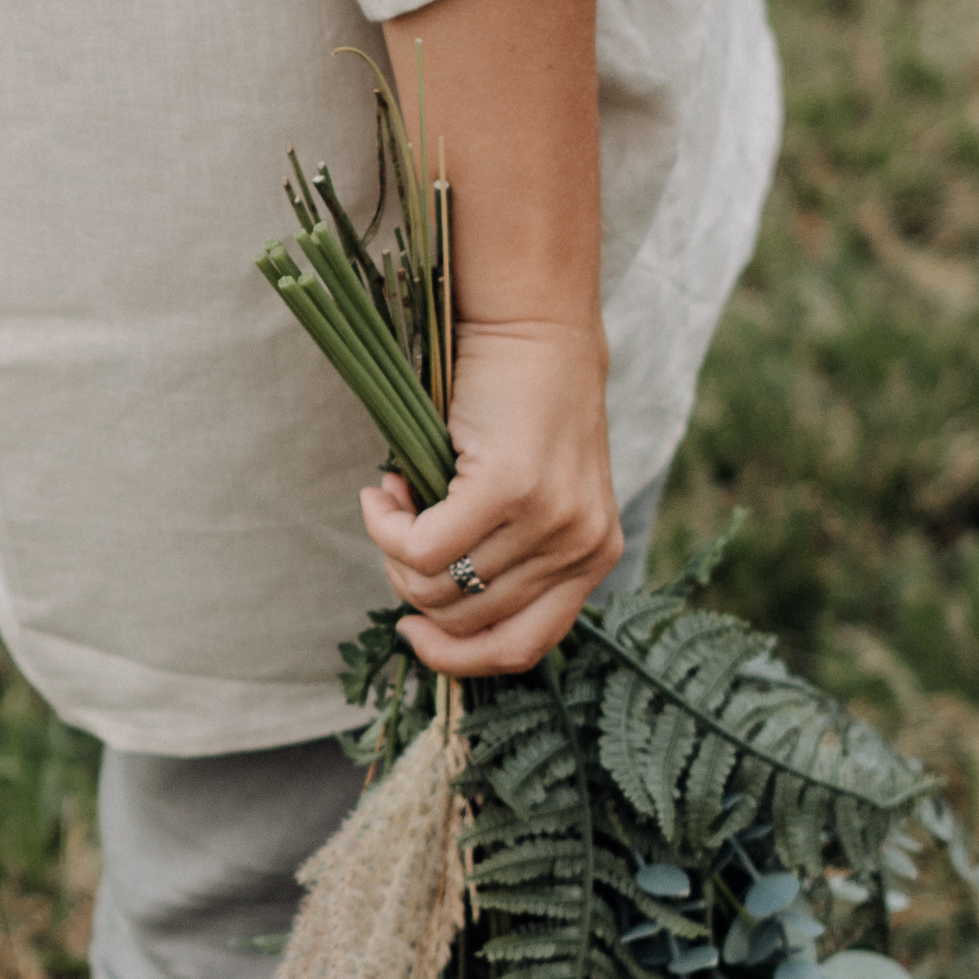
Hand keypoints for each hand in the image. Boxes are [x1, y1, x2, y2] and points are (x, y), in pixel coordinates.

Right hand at [358, 316, 622, 676]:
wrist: (532, 322)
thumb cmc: (522, 402)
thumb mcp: (535, 494)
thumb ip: (508, 555)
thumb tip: (431, 613)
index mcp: (595, 557)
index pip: (525, 648)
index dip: (459, 656)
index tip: (415, 630)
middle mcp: (582, 547)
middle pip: (467, 621)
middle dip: (410, 585)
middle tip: (397, 530)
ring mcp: (550, 521)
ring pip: (437, 585)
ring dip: (392, 549)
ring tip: (392, 499)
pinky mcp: (510, 488)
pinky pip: (422, 546)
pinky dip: (385, 524)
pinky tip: (383, 487)